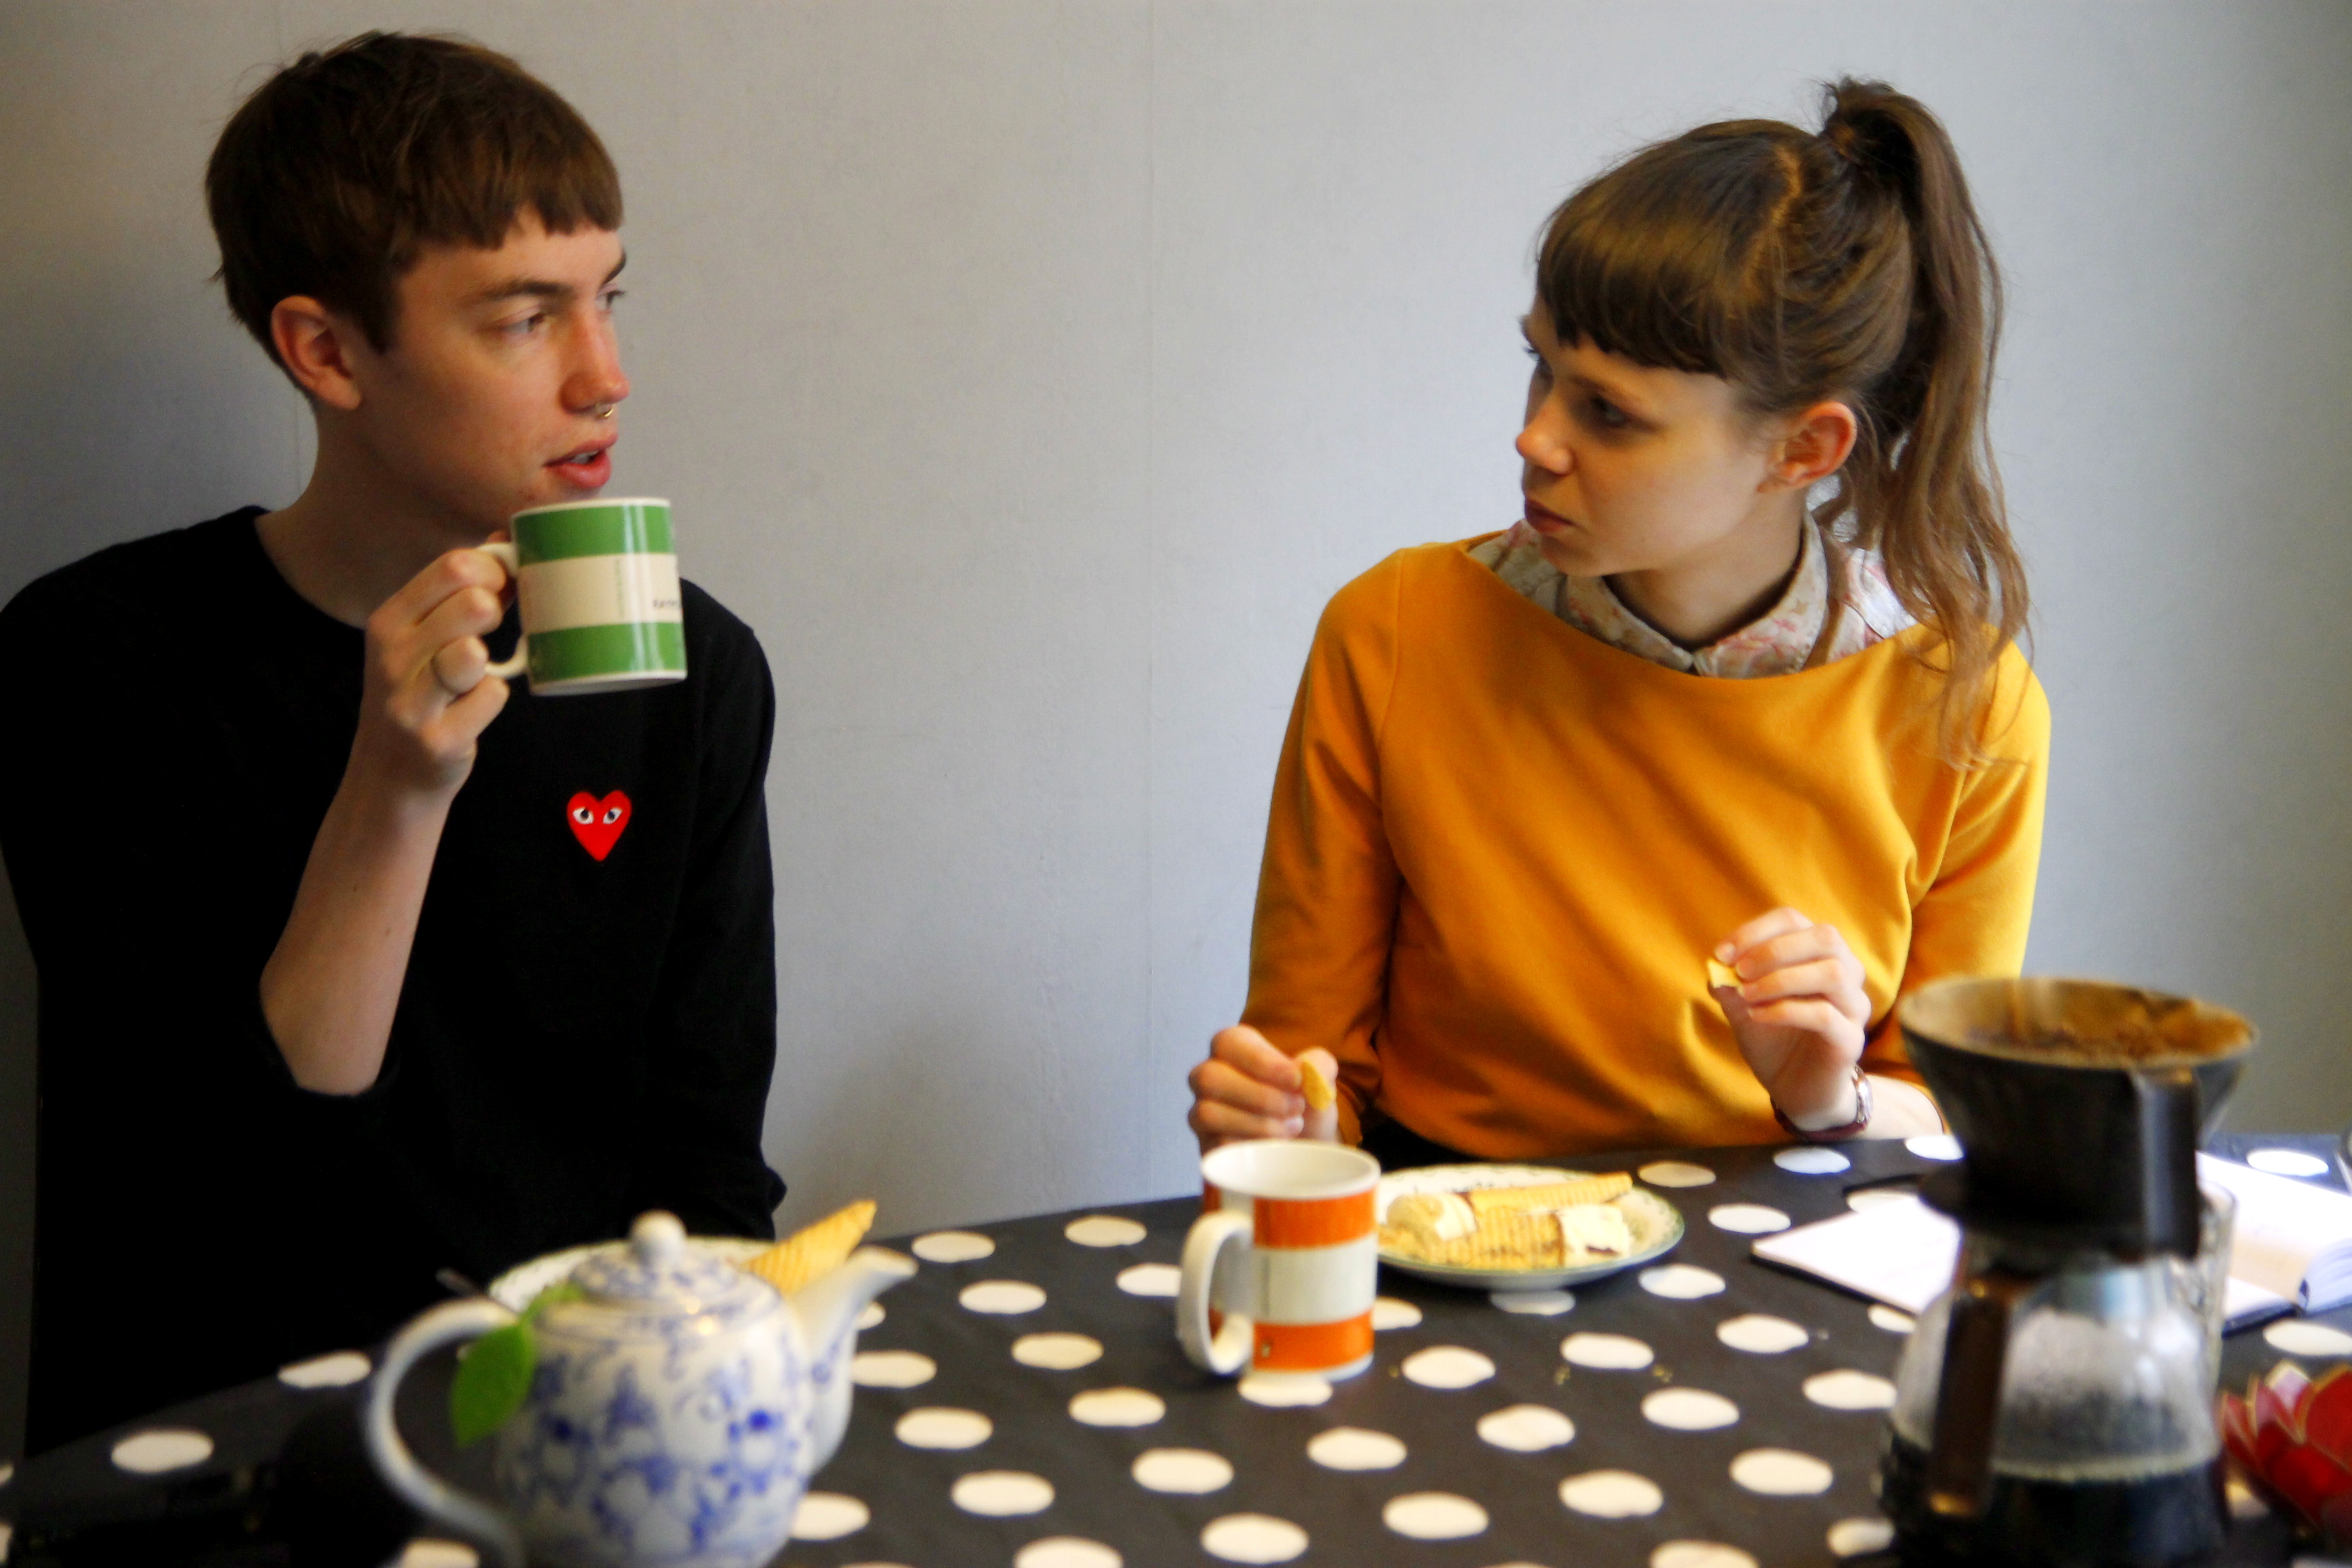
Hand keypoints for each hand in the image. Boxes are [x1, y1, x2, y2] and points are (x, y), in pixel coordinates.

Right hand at [348, 543, 515, 797]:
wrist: (391, 772)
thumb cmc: (419, 692)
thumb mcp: (421, 636)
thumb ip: (459, 591)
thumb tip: (505, 540)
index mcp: (390, 620)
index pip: (452, 566)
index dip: (493, 570)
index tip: (499, 588)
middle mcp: (393, 656)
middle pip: (471, 602)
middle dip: (495, 610)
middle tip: (491, 630)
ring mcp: (411, 700)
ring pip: (473, 652)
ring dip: (489, 658)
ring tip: (475, 669)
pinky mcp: (438, 739)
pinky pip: (492, 697)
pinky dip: (494, 697)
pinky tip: (475, 706)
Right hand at [1187, 1026, 1339, 1150]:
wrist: (1305, 1144)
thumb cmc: (1303, 1102)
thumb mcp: (1319, 1078)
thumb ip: (1318, 1066)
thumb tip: (1307, 1071)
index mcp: (1233, 1048)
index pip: (1228, 1043)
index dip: (1261, 1062)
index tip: (1296, 1080)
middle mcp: (1209, 1077)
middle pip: (1210, 1078)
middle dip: (1259, 1096)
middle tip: (1296, 1107)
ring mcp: (1202, 1113)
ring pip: (1208, 1113)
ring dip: (1257, 1123)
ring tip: (1290, 1128)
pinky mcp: (1207, 1146)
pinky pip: (1216, 1146)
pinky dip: (1251, 1148)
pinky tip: (1276, 1147)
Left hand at [1712, 907, 1870, 1129]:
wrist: (1795, 1088)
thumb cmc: (1773, 1038)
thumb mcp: (1743, 1007)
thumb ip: (1730, 984)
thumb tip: (1715, 964)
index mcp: (1818, 954)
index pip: (1793, 920)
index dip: (1754, 931)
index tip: (1721, 953)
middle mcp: (1846, 972)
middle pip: (1826, 937)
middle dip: (1775, 949)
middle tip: (1739, 970)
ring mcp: (1854, 1006)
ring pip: (1832, 973)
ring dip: (1781, 979)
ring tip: (1747, 995)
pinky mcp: (1851, 1039)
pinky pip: (1825, 1015)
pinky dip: (1785, 1010)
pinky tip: (1757, 1017)